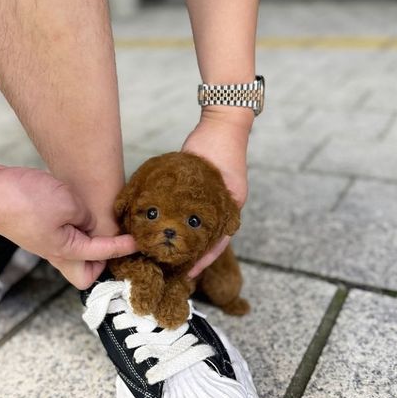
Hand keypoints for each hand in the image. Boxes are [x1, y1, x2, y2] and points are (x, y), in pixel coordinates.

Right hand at [0, 163, 135, 288]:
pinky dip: (77, 228)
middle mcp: (55, 252)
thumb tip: (89, 222)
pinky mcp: (38, 228)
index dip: (122, 248)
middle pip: (84, 273)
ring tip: (103, 225)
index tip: (137, 242)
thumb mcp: (69, 204)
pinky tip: (80, 212)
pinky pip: (65, 236)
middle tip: (115, 243)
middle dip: (102, 263)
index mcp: (66, 252)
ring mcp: (45, 241)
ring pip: (75, 253)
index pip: (102, 255)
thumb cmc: (25, 201)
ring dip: (90, 242)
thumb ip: (87, 217)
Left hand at [182, 107, 252, 277]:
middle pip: (207, 239)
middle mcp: (221, 208)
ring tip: (168, 255)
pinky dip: (180, 224)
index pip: (217, 243)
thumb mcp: (219, 179)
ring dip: (186, 242)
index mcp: (230, 208)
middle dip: (192, 255)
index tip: (188, 273)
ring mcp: (211, 200)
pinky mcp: (199, 192)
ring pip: (198, 228)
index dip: (203, 260)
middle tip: (174, 269)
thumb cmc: (221, 147)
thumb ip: (211, 200)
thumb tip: (189, 225)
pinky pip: (189, 213)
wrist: (220, 124)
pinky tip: (166, 232)